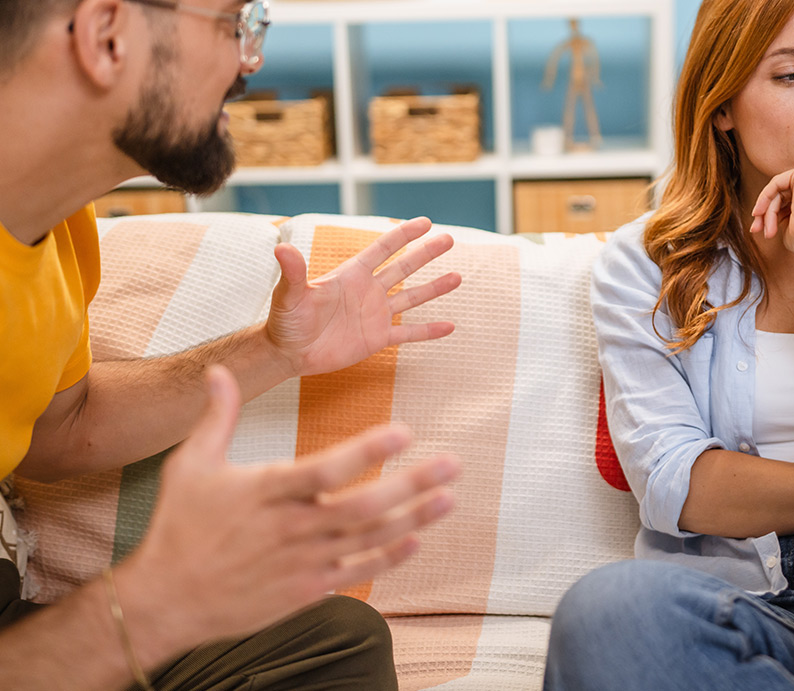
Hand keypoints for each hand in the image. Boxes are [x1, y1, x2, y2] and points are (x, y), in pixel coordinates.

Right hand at [122, 366, 459, 649]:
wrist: (164, 601)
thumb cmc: (179, 526)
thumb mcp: (190, 464)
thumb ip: (217, 416)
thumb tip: (220, 370)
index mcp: (265, 491)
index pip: (324, 469)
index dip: (366, 450)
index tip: (404, 431)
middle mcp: (289, 528)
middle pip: (361, 507)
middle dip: (411, 485)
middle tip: (451, 466)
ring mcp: (300, 563)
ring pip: (367, 540)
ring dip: (412, 519)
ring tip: (448, 498)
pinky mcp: (303, 591)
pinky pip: (354, 575)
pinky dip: (386, 559)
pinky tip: (415, 541)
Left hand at [266, 216, 460, 377]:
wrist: (289, 353)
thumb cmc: (286, 321)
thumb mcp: (290, 295)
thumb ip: (294, 272)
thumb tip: (282, 248)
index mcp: (351, 275)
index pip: (382, 249)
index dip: (403, 235)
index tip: (426, 222)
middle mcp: (368, 291)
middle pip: (403, 268)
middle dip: (426, 254)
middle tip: (448, 240)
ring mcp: (375, 315)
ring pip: (411, 298)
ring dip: (434, 288)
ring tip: (457, 278)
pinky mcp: (377, 339)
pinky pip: (408, 333)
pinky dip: (428, 331)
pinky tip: (449, 327)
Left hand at [749, 164, 793, 265]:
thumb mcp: (791, 221)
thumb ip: (783, 208)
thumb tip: (763, 207)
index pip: (791, 195)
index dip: (773, 210)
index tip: (760, 228)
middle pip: (783, 191)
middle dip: (766, 211)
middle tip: (756, 229)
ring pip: (778, 189)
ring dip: (767, 211)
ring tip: (767, 231)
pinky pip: (776, 183)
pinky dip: (765, 199)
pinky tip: (760, 214)